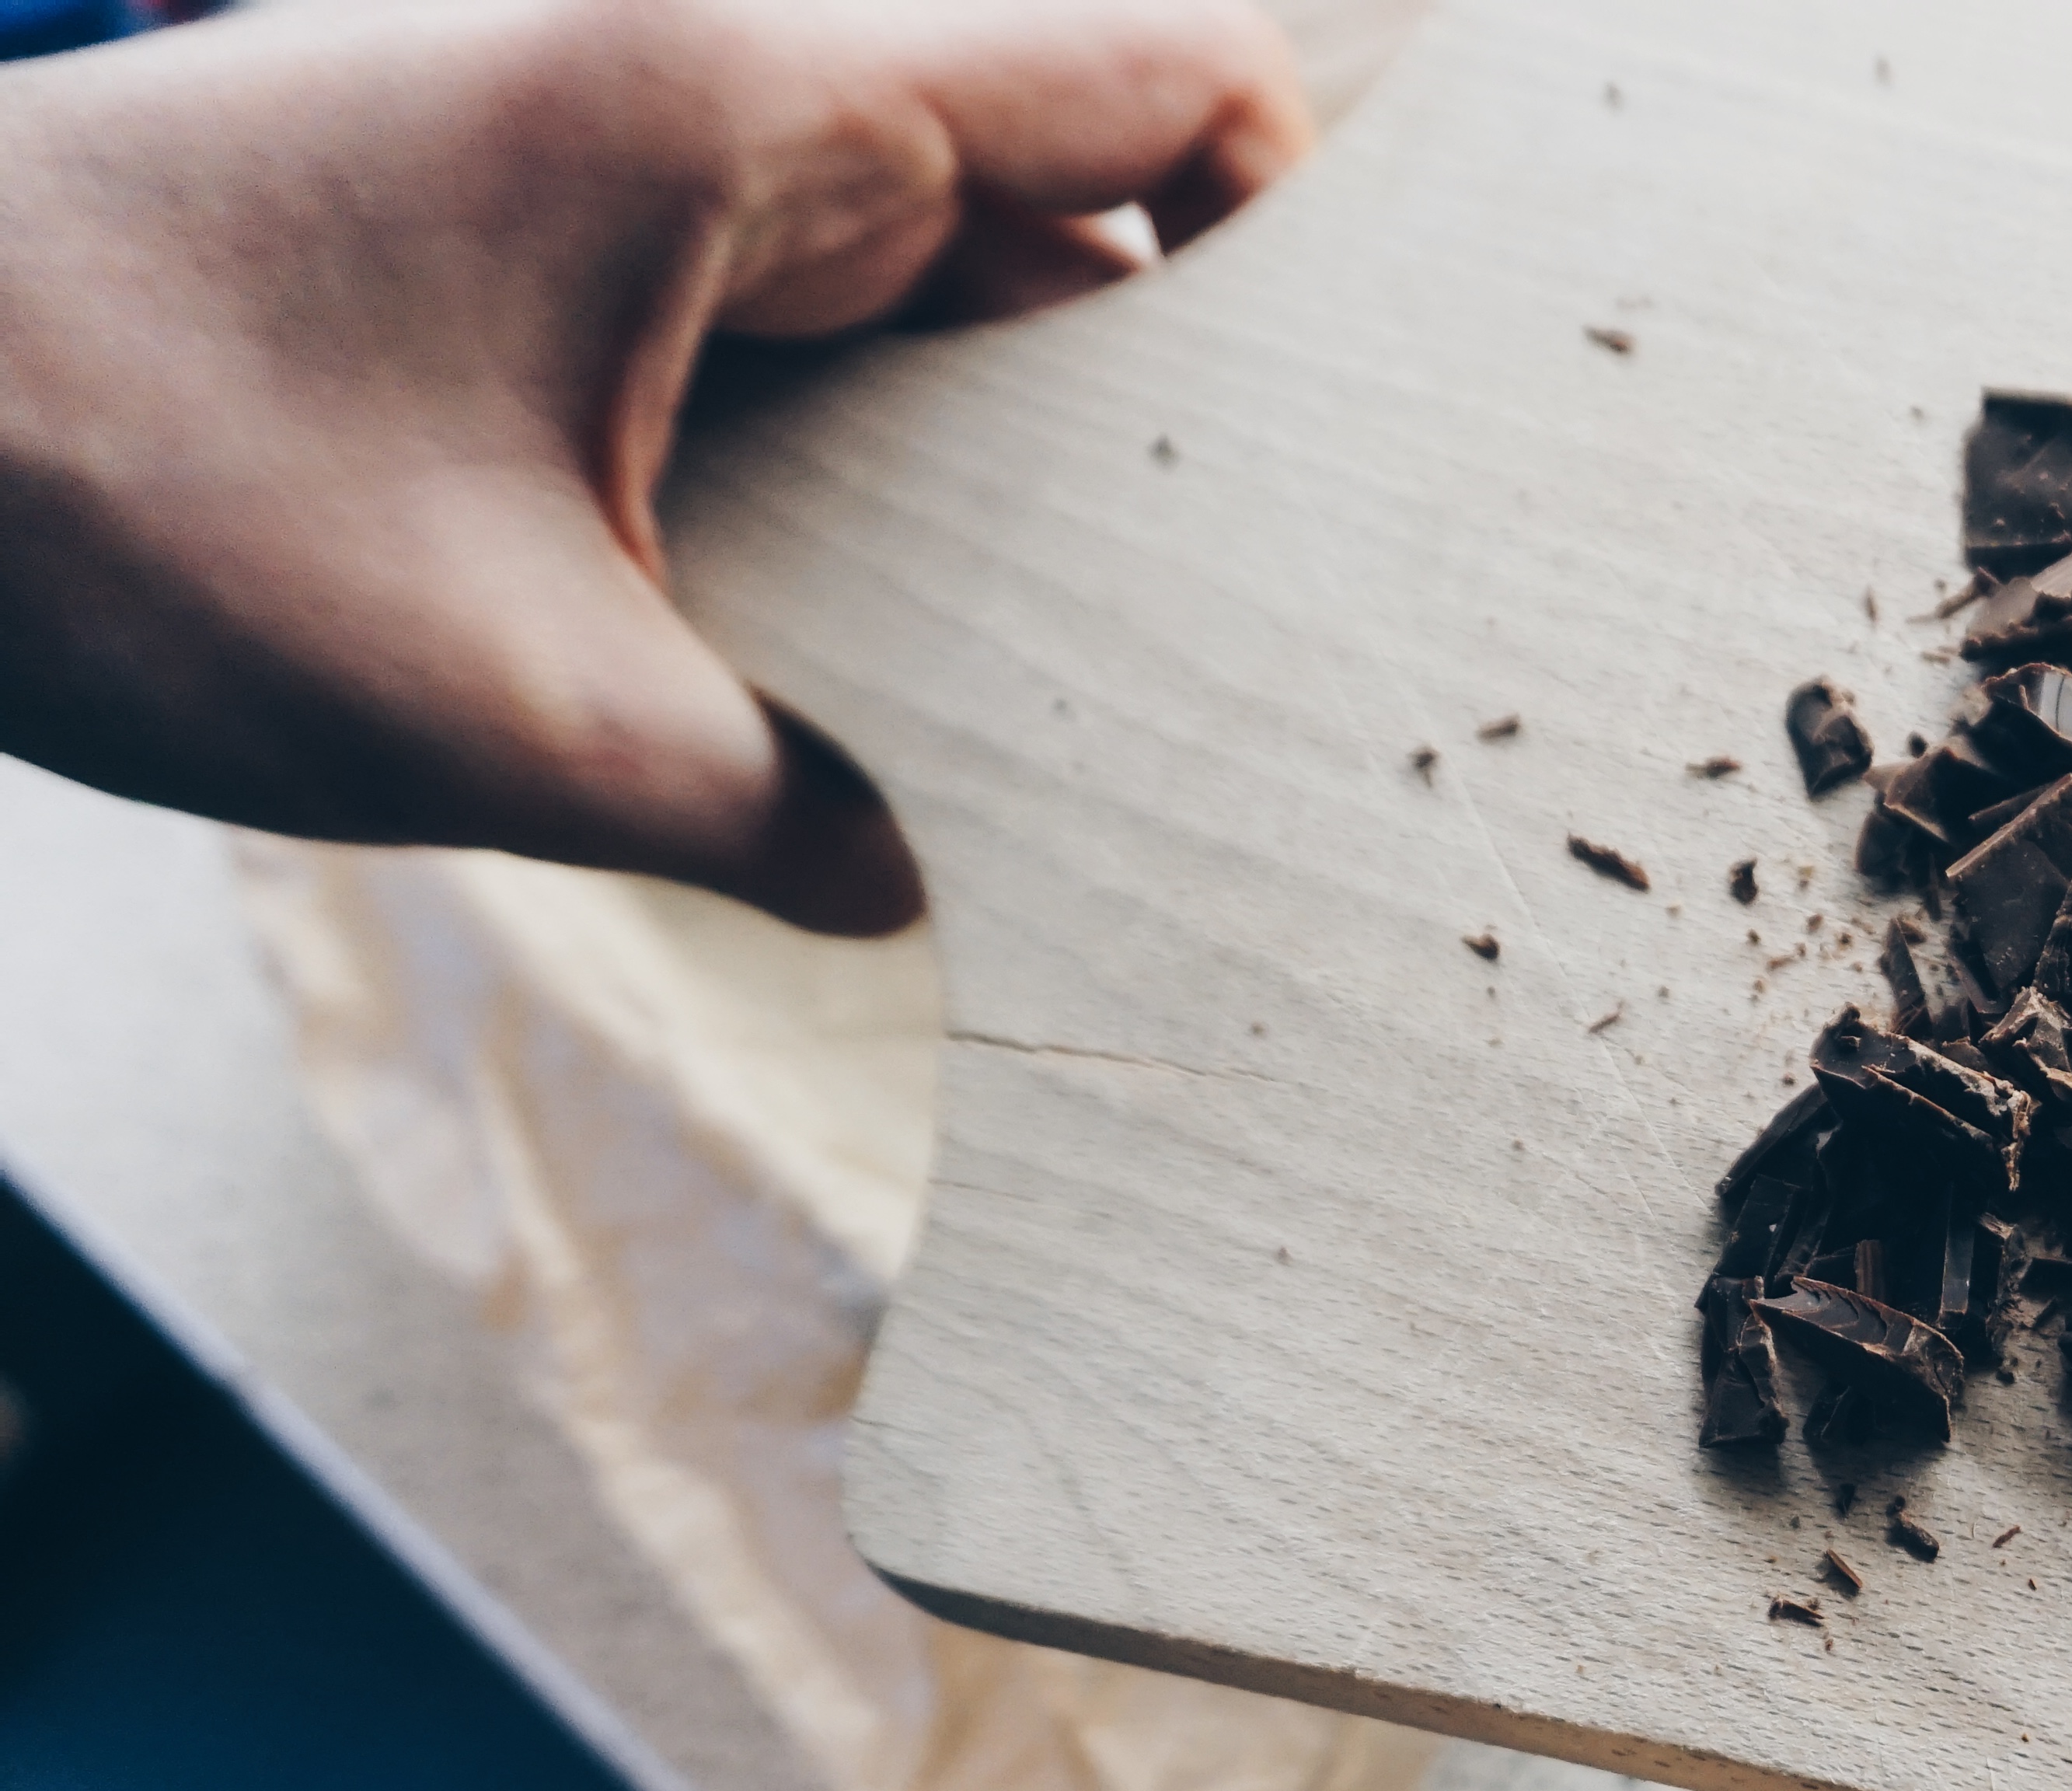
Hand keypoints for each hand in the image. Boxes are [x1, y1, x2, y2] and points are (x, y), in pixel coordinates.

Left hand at [0, 0, 1314, 933]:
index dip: (1327, 230)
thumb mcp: (518, 719)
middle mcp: (712, 99)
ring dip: (1033, 478)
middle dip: (1198, 411)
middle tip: (1314, 620)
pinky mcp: (551, 261)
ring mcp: (625, 171)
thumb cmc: (121, 491)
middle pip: (1081, 215)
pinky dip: (884, 490)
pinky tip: (926, 666)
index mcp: (748, 109)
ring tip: (1146, 680)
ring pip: (944, 302)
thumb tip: (937, 889)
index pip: (1166, 89)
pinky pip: (807, 353)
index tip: (1412, 416)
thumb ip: (791, 808)